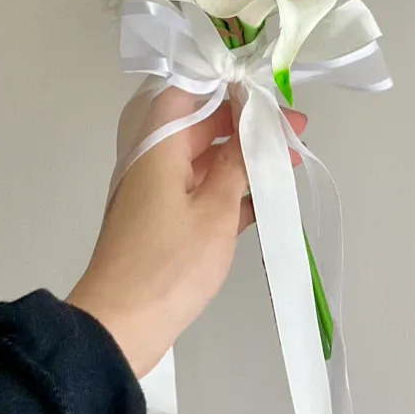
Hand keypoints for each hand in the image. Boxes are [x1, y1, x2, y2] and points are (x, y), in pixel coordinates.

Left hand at [67, 86, 305, 375]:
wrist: (121, 327)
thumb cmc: (169, 263)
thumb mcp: (216, 210)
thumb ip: (239, 162)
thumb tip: (255, 123)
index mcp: (156, 146)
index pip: (186, 92)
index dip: (226, 86)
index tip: (267, 92)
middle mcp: (152, 161)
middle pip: (199, 125)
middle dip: (246, 124)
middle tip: (293, 130)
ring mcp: (156, 193)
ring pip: (204, 159)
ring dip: (243, 158)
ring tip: (290, 160)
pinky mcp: (164, 223)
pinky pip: (201, 191)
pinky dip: (231, 189)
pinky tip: (268, 196)